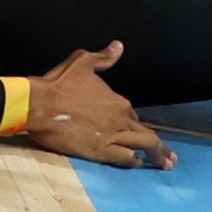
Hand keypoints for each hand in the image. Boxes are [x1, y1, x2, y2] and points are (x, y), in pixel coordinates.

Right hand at [25, 41, 176, 169]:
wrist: (40, 104)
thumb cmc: (59, 82)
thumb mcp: (82, 62)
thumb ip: (103, 57)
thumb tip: (118, 47)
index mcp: (116, 100)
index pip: (132, 114)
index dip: (134, 121)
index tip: (140, 128)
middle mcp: (118, 119)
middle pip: (144, 133)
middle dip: (160, 146)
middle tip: (171, 158)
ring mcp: (110, 136)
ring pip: (140, 146)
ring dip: (155, 156)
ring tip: (166, 164)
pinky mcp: (99, 151)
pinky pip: (123, 158)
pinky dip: (133, 161)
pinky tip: (138, 164)